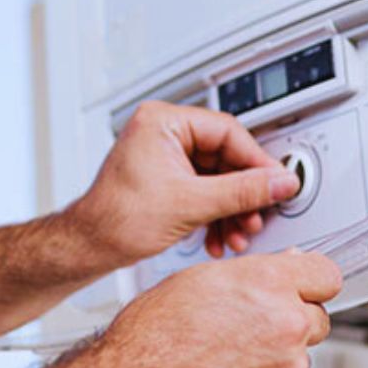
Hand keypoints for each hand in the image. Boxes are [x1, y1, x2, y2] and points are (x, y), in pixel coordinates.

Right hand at [49, 252, 341, 367]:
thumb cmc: (161, 326)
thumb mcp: (210, 276)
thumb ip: (259, 270)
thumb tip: (287, 267)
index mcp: (269, 283)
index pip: (327, 273)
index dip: (313, 275)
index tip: (304, 277)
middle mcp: (285, 324)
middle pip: (319, 314)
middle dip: (296, 310)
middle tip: (262, 310)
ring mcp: (285, 366)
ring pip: (302, 347)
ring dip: (282, 342)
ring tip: (239, 338)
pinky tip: (237, 359)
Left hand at [68, 101, 301, 267]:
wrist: (88, 247)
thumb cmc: (117, 218)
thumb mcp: (191, 204)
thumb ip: (242, 191)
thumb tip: (280, 181)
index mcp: (163, 120)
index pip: (227, 131)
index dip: (256, 161)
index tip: (278, 183)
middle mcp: (164, 131)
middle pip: (224, 156)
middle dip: (242, 194)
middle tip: (257, 215)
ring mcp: (164, 154)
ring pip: (217, 176)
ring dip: (232, 208)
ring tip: (239, 234)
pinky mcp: (166, 176)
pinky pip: (203, 188)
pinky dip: (215, 213)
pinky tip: (220, 237)